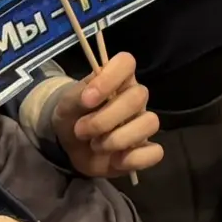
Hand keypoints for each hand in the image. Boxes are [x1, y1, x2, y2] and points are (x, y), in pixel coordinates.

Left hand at [51, 52, 163, 180]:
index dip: (110, 78)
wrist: (69, 145)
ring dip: (118, 139)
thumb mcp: (66, 104)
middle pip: (139, 96)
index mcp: (117, 79)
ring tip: (96, 146)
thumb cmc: (72, 116)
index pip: (127, 62)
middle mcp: (135, 98)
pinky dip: (134, 159)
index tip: (87, 99)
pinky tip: (115, 160)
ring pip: (150, 123)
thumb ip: (77, 95)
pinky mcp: (143, 150)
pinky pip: (155, 152)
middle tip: (81, 130)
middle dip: (105, 118)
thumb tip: (90, 96)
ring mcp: (142, 123)